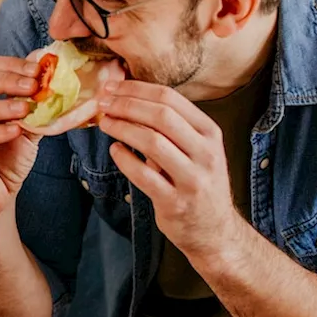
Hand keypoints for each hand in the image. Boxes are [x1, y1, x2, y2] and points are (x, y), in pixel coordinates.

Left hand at [96, 80, 244, 259]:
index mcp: (210, 133)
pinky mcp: (176, 202)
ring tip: (105, 123)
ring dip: (122, 128)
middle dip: (126, 105)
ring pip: (152, 142)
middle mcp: (205, 153)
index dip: (136, 89)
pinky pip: (143, 175)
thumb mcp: (195, 149)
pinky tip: (115, 151)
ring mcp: (193, 179)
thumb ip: (169, 127)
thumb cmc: (196, 182)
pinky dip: (124, 159)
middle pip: (161, 115)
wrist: (214, 230)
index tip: (112, 86)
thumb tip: (126, 98)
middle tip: (102, 103)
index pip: (171, 98)